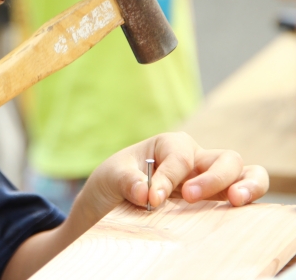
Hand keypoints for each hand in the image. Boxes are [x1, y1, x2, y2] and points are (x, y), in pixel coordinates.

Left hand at [78, 132, 268, 222]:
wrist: (113, 200)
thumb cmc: (115, 180)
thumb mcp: (111, 176)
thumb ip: (126, 181)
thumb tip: (143, 192)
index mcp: (171, 145)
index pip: (180, 158)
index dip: (168, 179)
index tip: (152, 199)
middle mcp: (197, 158)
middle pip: (225, 159)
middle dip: (214, 178)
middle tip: (190, 196)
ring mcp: (210, 180)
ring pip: (245, 174)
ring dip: (247, 186)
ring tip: (236, 201)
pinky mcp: (216, 200)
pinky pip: (242, 197)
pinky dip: (250, 204)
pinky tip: (240, 216)